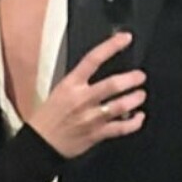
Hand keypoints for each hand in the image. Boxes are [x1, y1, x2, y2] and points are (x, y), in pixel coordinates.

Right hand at [29, 30, 146, 158]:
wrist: (40, 143)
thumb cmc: (49, 116)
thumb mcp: (60, 91)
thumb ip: (80, 82)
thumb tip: (102, 72)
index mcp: (71, 84)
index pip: (93, 59)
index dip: (111, 46)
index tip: (125, 38)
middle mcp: (82, 99)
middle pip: (112, 84)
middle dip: (131, 79)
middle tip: (140, 76)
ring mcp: (91, 118)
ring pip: (121, 106)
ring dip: (135, 98)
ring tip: (140, 95)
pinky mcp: (96, 134)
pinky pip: (121, 128)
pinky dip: (134, 122)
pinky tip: (139, 117)